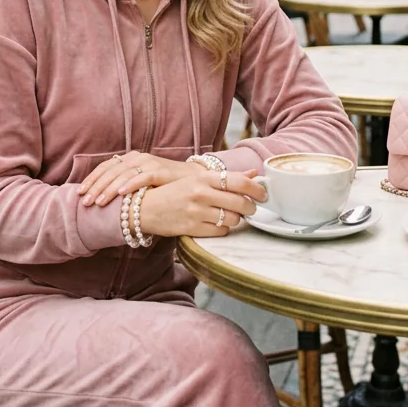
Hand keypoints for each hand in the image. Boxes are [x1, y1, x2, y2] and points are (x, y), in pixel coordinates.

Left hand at [80, 151, 188, 206]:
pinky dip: (130, 184)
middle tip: (85, 201)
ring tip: (98, 202)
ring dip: (109, 188)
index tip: (79, 193)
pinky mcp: (161, 170)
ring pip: (123, 175)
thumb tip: (102, 199)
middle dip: (96, 187)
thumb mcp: (140, 183)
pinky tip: (121, 193)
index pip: (105, 167)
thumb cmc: (163, 184)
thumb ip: (124, 186)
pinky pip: (142, 177)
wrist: (192, 179)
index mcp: (129, 159)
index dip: (91, 179)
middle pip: (110, 171)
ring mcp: (149, 163)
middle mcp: (137, 158)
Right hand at [138, 169, 266, 238]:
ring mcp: (196, 211)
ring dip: (235, 220)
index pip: (239, 182)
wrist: (144, 207)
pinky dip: (222, 230)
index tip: (263, 195)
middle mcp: (201, 193)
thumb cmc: (172, 192)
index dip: (257, 189)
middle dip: (250, 208)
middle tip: (250, 209)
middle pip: (240, 203)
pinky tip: (215, 224)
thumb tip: (253, 174)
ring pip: (232, 219)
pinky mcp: (192, 228)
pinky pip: (220, 232)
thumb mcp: (197, 179)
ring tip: (228, 216)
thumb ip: (226, 177)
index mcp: (203, 177)